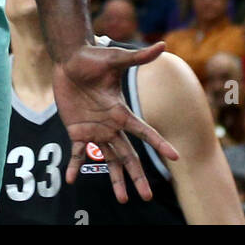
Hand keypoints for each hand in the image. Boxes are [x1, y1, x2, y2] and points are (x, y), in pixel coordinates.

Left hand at [53, 43, 178, 201]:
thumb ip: (138, 57)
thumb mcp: (116, 59)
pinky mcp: (76, 131)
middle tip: (146, 196)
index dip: (159, 144)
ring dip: (115, 179)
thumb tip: (163, 45)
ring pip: (108, 160)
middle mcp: (111, 125)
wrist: (69, 59)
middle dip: (137, 176)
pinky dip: (74, 166)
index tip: (175, 157)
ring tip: (123, 199)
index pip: (144, 132)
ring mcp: (94, 130)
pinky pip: (76, 153)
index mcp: (121, 112)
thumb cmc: (94, 57)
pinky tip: (71, 180)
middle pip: (128, 155)